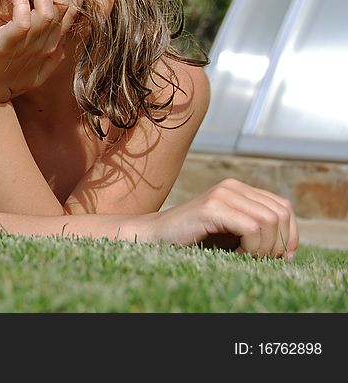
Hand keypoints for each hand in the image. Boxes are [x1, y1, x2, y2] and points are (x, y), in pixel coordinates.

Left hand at [0, 0, 87, 102]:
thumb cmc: (1, 84)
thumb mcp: (33, 73)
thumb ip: (49, 59)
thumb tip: (61, 48)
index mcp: (51, 45)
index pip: (72, 10)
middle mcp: (45, 43)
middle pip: (64, 3)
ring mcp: (28, 43)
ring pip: (49, 7)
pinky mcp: (9, 43)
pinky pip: (24, 16)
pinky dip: (20, 0)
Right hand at [149, 179, 297, 258]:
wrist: (156, 237)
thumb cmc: (194, 239)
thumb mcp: (232, 234)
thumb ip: (258, 232)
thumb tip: (289, 250)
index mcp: (239, 189)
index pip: (283, 207)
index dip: (289, 235)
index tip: (277, 257)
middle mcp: (233, 186)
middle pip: (280, 214)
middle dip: (278, 243)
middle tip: (259, 259)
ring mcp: (222, 194)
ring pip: (269, 221)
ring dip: (264, 248)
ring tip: (245, 257)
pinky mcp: (212, 207)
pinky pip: (252, 228)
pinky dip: (251, 248)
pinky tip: (235, 255)